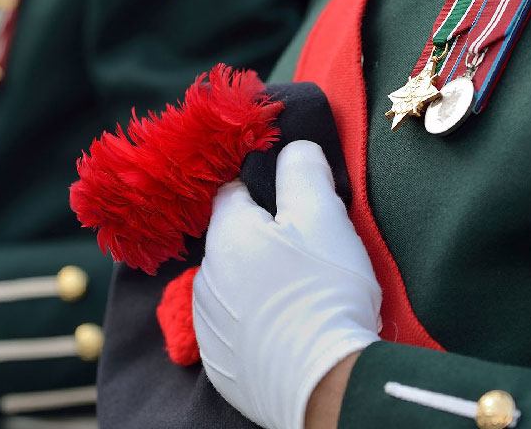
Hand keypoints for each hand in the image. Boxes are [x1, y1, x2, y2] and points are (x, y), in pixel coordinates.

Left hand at [193, 140, 380, 428]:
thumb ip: (303, 171)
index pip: (232, 193)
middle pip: (233, 239)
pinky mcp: (220, 360)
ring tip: (296, 294)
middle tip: (304, 252)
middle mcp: (206, 275)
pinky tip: (284, 328)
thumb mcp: (322, 214)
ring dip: (256, 279)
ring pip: (231, 281)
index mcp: (226, 234)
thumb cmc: (323, 288)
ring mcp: (208, 322)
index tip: (293, 206)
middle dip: (262, 237)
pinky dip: (253, 319)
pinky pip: (234, 324)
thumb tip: (293, 148)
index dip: (264, 192)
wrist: (324, 383)